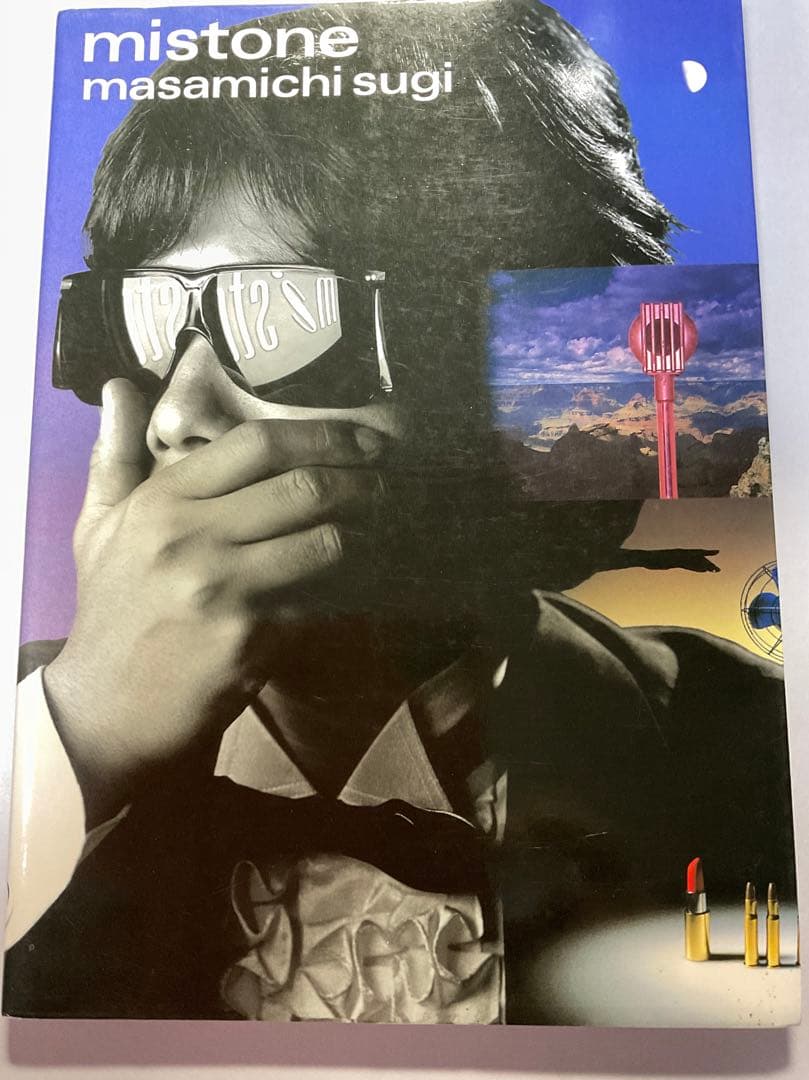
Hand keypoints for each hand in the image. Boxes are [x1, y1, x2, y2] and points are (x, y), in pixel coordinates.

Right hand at [44, 379, 386, 821]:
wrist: (107, 706)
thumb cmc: (111, 609)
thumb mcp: (98, 527)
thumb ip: (114, 454)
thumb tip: (121, 386)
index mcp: (161, 501)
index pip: (257, 445)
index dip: (323, 435)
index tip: (362, 440)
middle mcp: (191, 538)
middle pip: (303, 488)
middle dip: (360, 481)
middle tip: (387, 482)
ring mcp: (222, 590)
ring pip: (324, 543)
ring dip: (363, 534)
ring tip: (382, 528)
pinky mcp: (249, 639)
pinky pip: (320, 601)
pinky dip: (347, 589)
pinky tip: (364, 581)